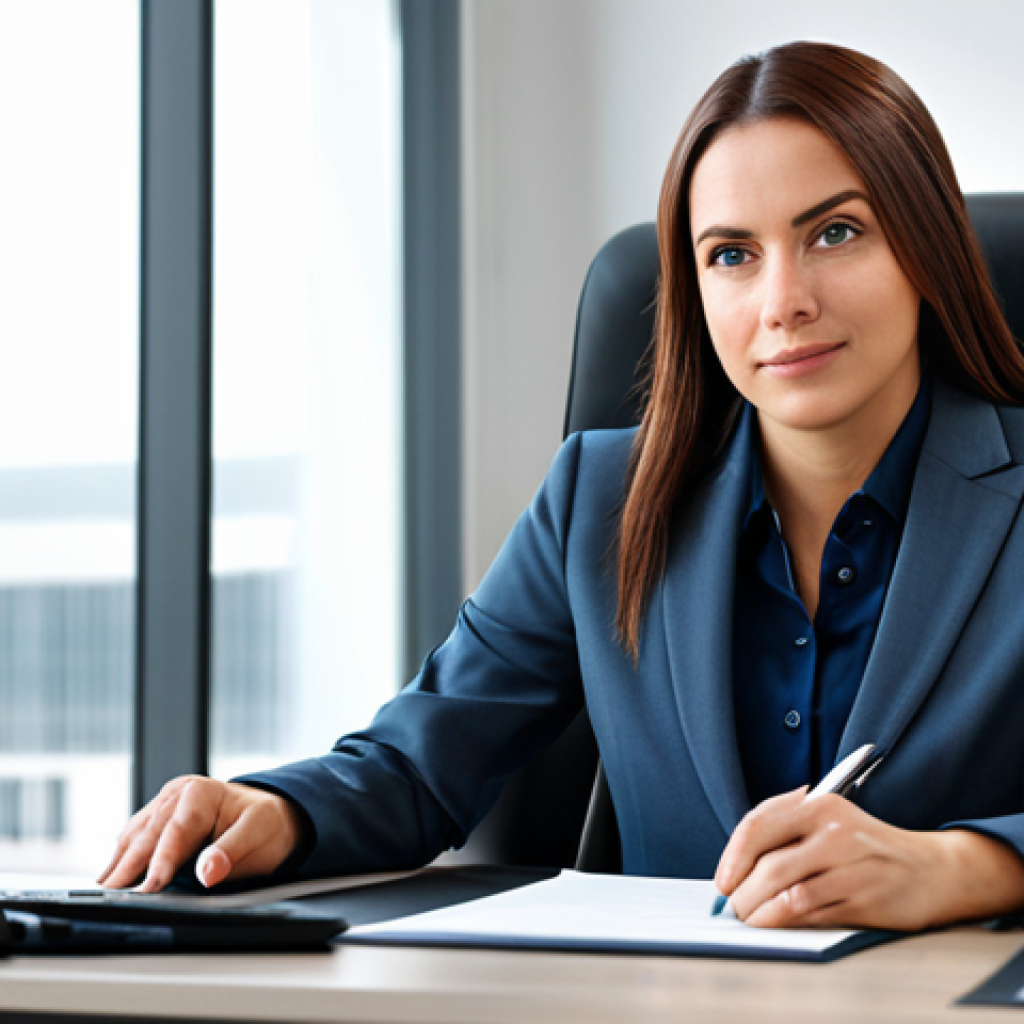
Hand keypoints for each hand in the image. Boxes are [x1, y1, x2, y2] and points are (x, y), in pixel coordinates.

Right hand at [97, 776, 305, 892]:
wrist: (269, 816)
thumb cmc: (265, 824)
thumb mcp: (258, 835)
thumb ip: (230, 853)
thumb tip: (208, 871)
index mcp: (202, 792)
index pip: (177, 830)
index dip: (161, 861)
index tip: (149, 887)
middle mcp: (178, 794)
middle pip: (148, 833)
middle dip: (130, 866)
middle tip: (114, 897)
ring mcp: (164, 805)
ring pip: (135, 835)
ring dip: (119, 863)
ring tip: (105, 892)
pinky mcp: (158, 818)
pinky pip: (134, 838)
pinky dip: (122, 858)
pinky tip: (112, 878)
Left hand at [714, 788, 1023, 930]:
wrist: (930, 869)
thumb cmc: (864, 846)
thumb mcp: (826, 822)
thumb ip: (785, 833)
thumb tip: (734, 867)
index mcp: (819, 805)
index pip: (758, 824)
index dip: (732, 856)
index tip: (723, 880)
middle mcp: (834, 832)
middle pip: (769, 864)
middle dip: (742, 891)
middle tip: (734, 905)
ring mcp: (851, 866)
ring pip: (787, 893)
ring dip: (759, 911)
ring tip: (750, 917)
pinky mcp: (863, 898)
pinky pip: (810, 913)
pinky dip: (783, 921)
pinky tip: (774, 923)